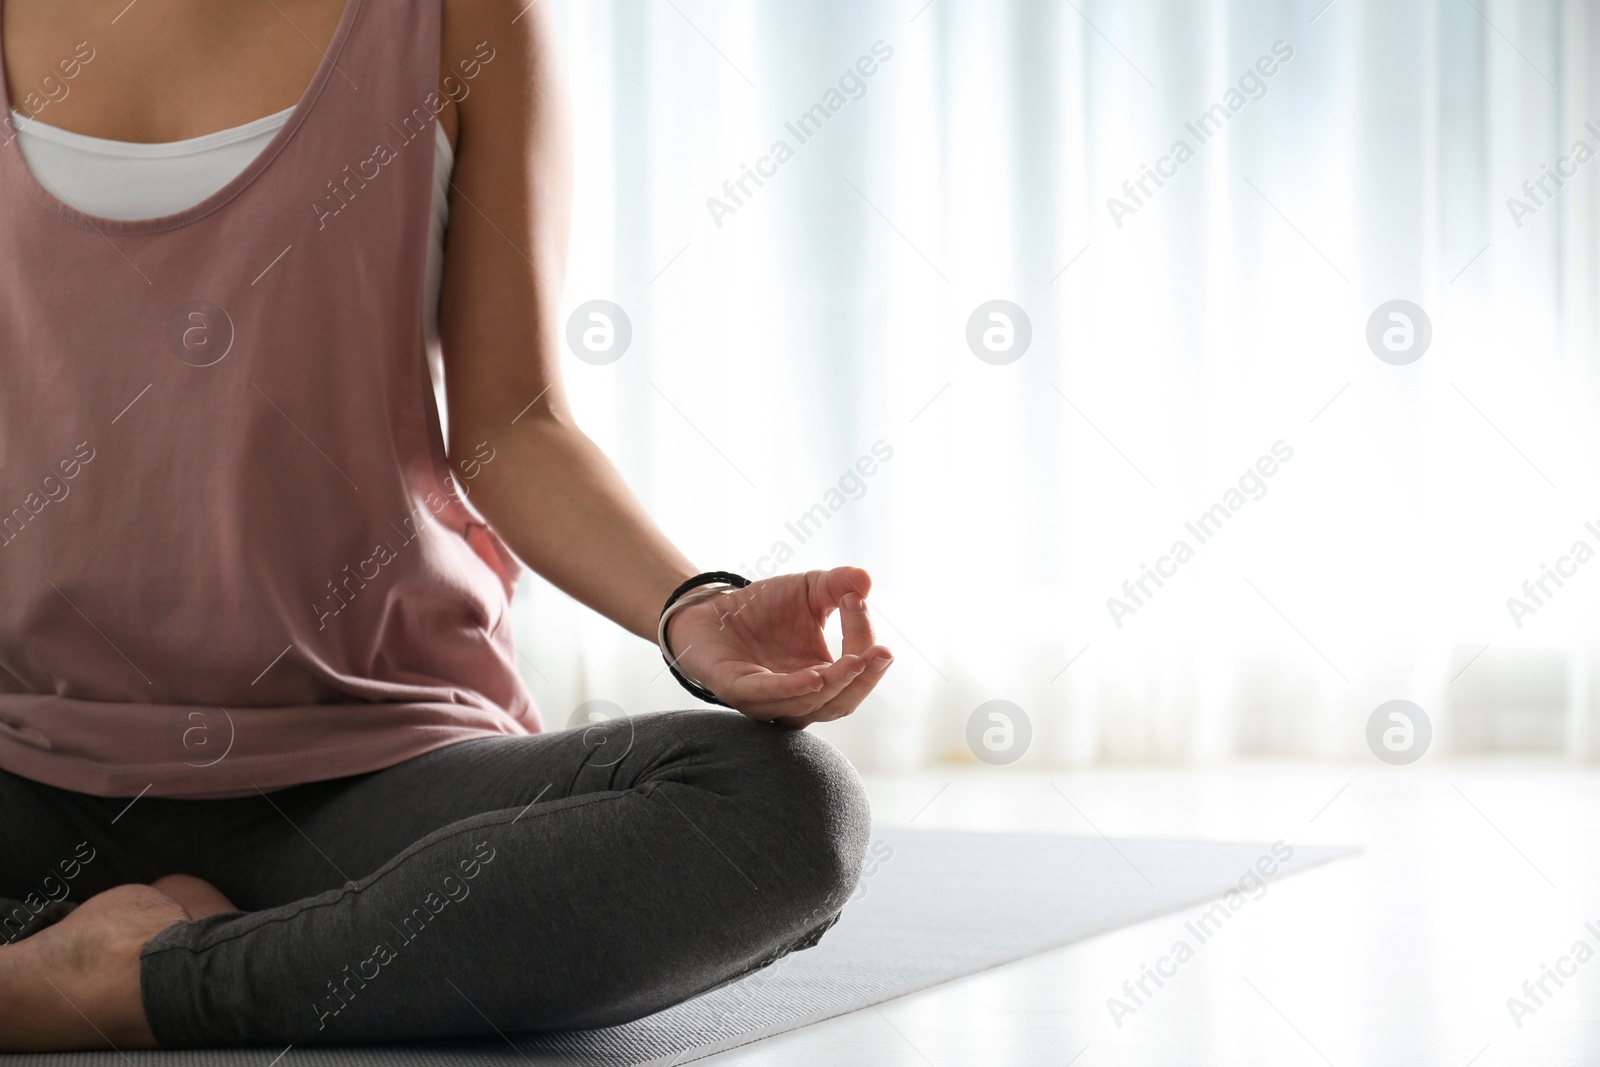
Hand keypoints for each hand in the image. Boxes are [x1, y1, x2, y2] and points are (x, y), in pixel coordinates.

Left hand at [665, 566, 893, 728]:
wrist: (710, 609)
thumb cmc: (764, 608)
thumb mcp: (808, 590)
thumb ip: (837, 584)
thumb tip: (866, 580)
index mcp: (821, 679)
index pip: (853, 674)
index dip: (865, 643)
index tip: (859, 600)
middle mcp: (796, 697)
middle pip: (839, 704)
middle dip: (862, 680)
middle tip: (880, 654)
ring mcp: (765, 699)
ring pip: (808, 707)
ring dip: (834, 686)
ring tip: (854, 661)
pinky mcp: (734, 689)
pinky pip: (767, 696)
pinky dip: (792, 689)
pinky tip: (815, 677)